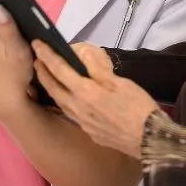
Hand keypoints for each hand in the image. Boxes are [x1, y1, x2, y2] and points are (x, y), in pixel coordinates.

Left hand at [32, 41, 158, 158]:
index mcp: (86, 93)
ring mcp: (82, 123)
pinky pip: (70, 113)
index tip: (36, 44)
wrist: (149, 140)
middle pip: (53, 88)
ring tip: (47, 78)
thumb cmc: (138, 107)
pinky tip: (68, 99)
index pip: (59, 70)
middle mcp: (78, 109)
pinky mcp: (89, 132)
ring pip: (59, 102)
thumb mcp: (120, 82)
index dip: (47, 55)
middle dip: (42, 73)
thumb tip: (81, 53)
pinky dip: (63, 101)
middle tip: (37, 61)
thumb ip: (98, 68)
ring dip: (50, 88)